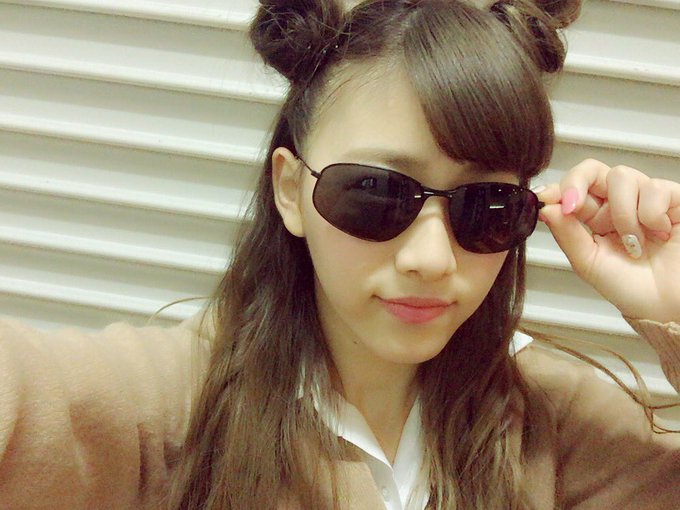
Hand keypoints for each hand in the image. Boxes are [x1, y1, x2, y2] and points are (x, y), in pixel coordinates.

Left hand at [536, 159, 679, 323]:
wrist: (669, 308)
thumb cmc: (632, 289)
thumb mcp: (589, 264)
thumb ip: (567, 235)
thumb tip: (546, 208)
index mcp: (594, 218)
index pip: (573, 188)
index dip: (559, 188)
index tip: (546, 198)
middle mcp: (618, 204)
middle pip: (593, 170)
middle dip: (577, 183)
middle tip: (575, 207)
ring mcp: (646, 199)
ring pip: (621, 176)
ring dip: (622, 213)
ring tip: (634, 244)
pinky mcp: (675, 200)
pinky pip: (655, 188)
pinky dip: (651, 215)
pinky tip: (660, 234)